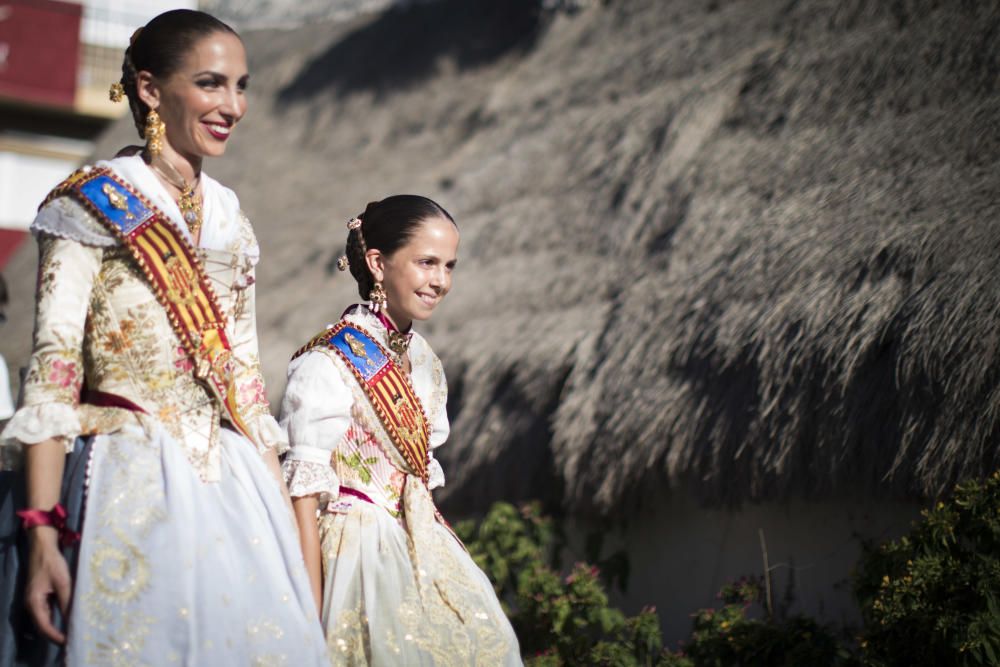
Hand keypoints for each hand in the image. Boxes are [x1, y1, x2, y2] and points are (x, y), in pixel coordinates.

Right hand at [25, 528, 71, 643]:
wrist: (43, 548)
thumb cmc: (52, 564)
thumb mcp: (63, 583)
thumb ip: (67, 601)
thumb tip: (74, 619)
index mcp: (34, 603)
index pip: (44, 627)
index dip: (56, 636)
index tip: (69, 642)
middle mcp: (33, 605)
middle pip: (44, 626)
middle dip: (57, 634)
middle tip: (73, 639)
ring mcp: (36, 600)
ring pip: (47, 619)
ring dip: (58, 626)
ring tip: (73, 631)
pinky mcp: (41, 596)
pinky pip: (49, 611)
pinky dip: (58, 616)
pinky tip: (70, 617)